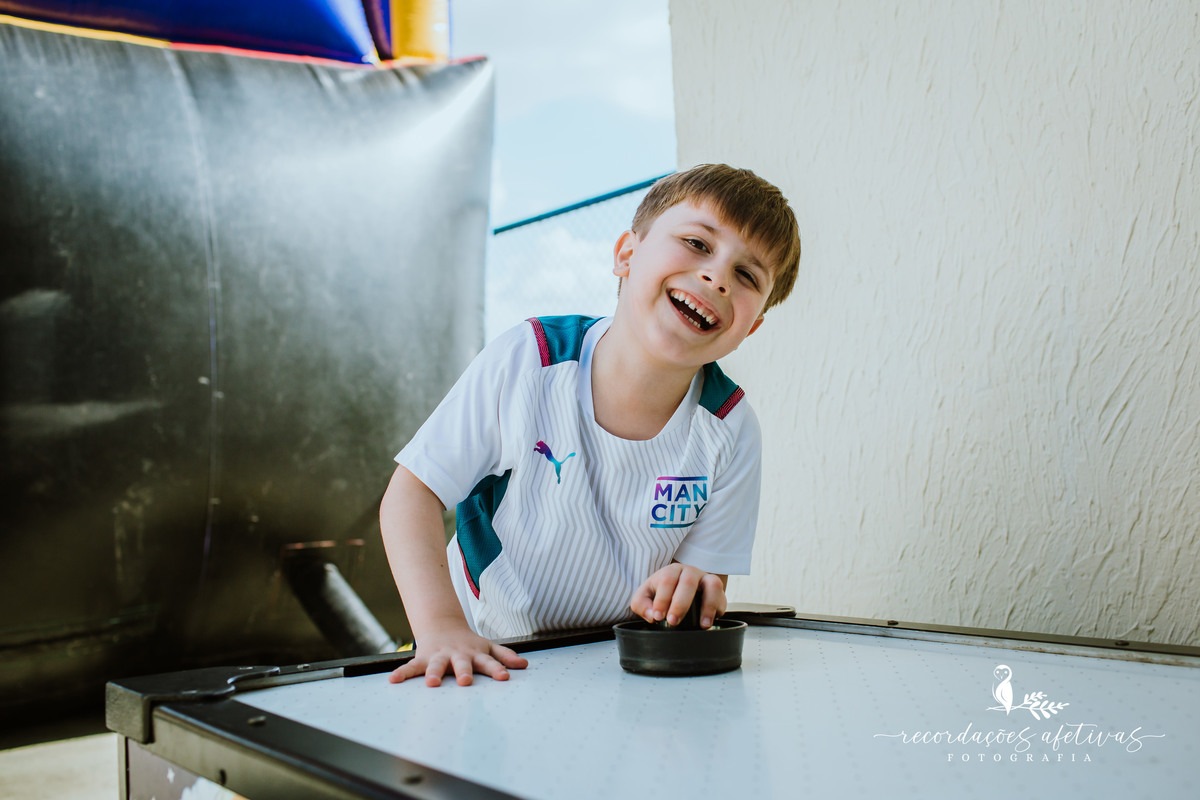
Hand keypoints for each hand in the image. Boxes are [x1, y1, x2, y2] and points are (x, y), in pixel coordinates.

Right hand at [387, 626, 528, 686]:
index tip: (504, 677)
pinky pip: (412, 667)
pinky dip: (402, 673)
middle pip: (462, 664)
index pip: (489, 662)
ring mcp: (440, 657)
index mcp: (475, 654)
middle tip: (466, 681)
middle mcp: (457, 656)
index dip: (497, 669)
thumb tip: (524, 665)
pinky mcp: (423, 659)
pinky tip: (393, 680)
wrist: (442, 626)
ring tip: (431, 683)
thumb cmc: (469, 644)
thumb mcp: (488, 647)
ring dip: (433, 673)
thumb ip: (505, 656)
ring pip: (436, 665)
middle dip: (464, 672)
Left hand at [629, 563, 726, 628]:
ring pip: (713, 585)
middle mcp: (691, 572)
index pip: (667, 580)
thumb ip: (641, 604)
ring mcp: (707, 580)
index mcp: (671, 571)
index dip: (662, 599)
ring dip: (708, 606)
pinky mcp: (719, 593)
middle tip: (673, 621)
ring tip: (701, 625)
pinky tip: (708, 623)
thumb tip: (651, 614)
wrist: (678, 591)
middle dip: (681, 604)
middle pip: (689, 582)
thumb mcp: (645, 597)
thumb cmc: (660, 593)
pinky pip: (722, 598)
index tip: (657, 616)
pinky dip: (717, 611)